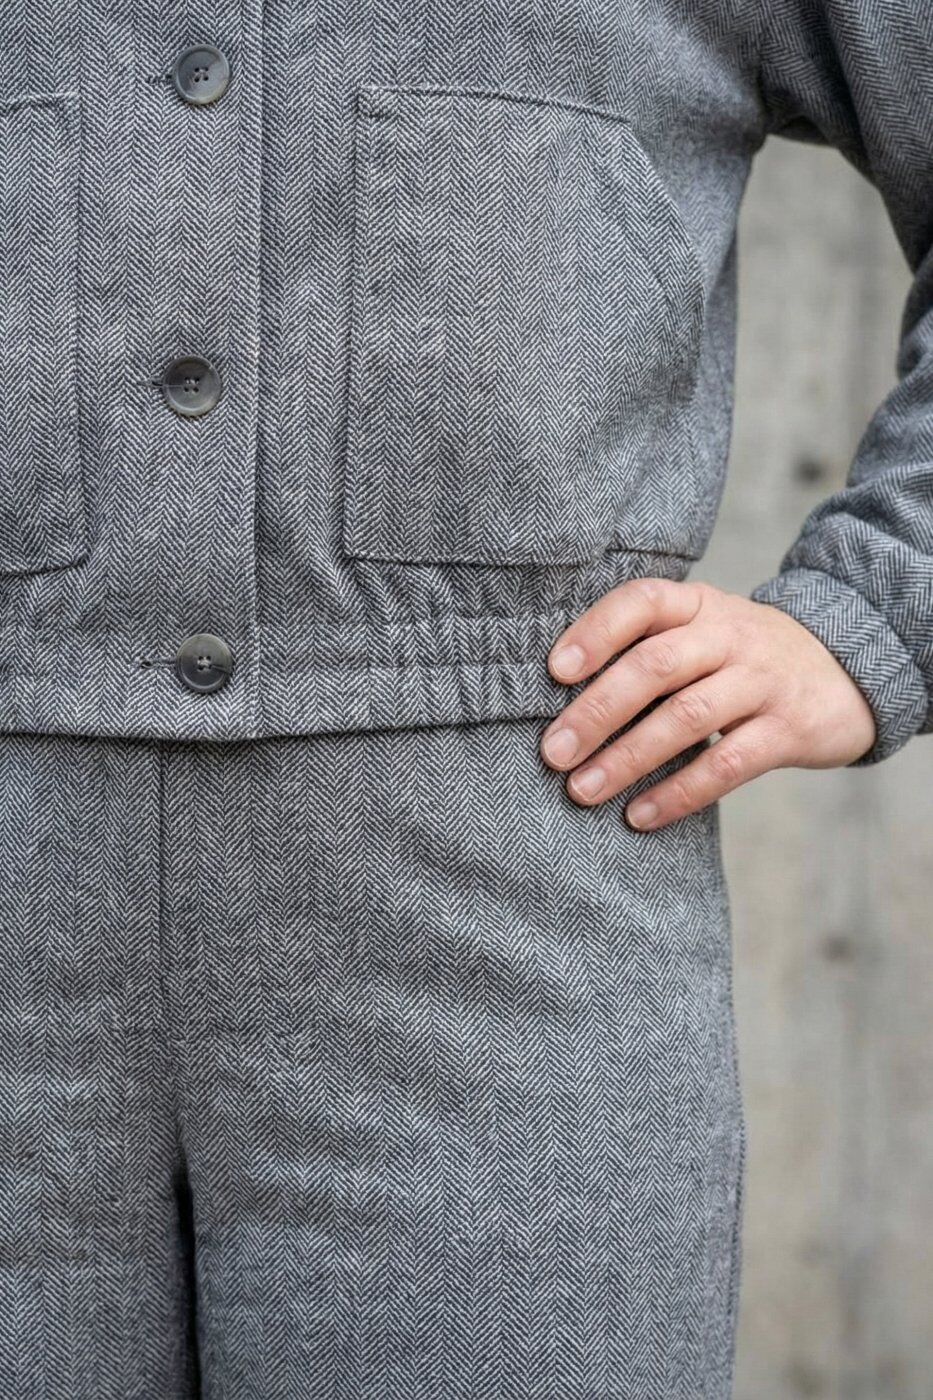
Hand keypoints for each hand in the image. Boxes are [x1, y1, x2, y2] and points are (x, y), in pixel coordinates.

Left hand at [539, 578, 877, 829]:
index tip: (555, 671)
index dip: (596, 632)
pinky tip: (639, 815)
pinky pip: (727, 764)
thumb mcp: (705, 633)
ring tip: (582, 791)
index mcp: (698, 605)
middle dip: (597, 711)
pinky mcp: (789, 729)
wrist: (847, 670)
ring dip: (627, 758)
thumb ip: (649, 652)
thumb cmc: (743, 659)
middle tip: (553, 753)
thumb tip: (560, 704)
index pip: (642, 601)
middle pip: (656, 665)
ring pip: (687, 717)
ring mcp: (763, 680)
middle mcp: (730, 635)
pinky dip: (678, 793)